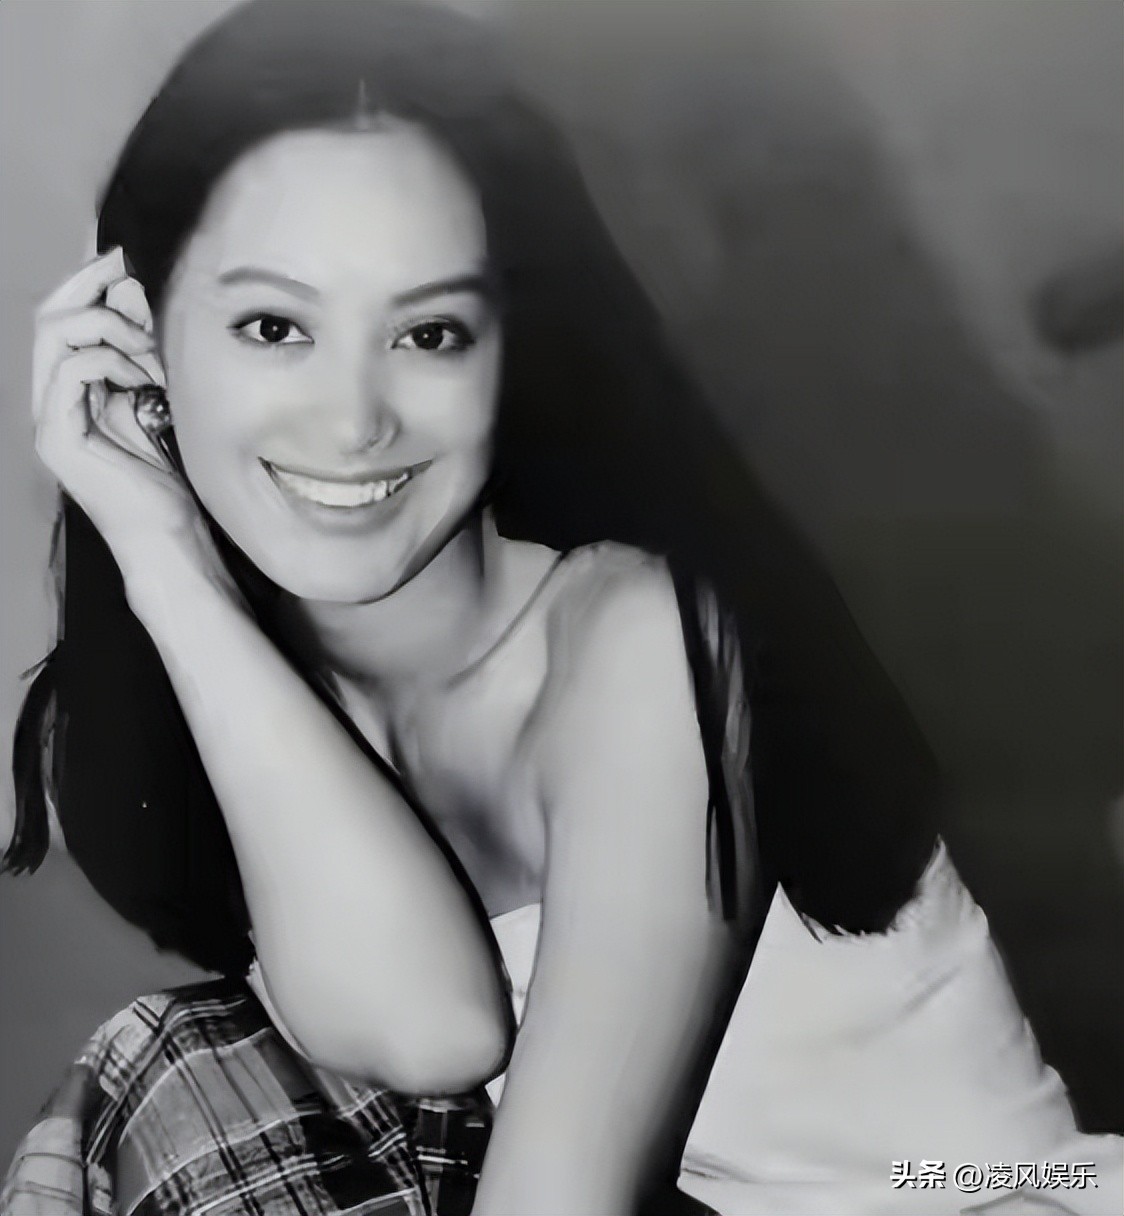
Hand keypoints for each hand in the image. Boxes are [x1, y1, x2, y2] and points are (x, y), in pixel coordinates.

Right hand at [32, 246, 222, 588]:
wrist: (169, 536)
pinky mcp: (57, 438)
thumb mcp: (158, 402)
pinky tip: (146, 379)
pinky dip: (110, 359)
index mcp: (71, 391)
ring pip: (55, 334)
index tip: (130, 263)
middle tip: (133, 278)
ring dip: (111, 327)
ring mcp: (48, 419)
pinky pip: (70, 370)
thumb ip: (142, 357)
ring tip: (152, 351)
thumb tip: (143, 298)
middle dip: (91, 286)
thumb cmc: (171, 477)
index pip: (63, 317)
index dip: (90, 282)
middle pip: (49, 316)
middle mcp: (50, 401)